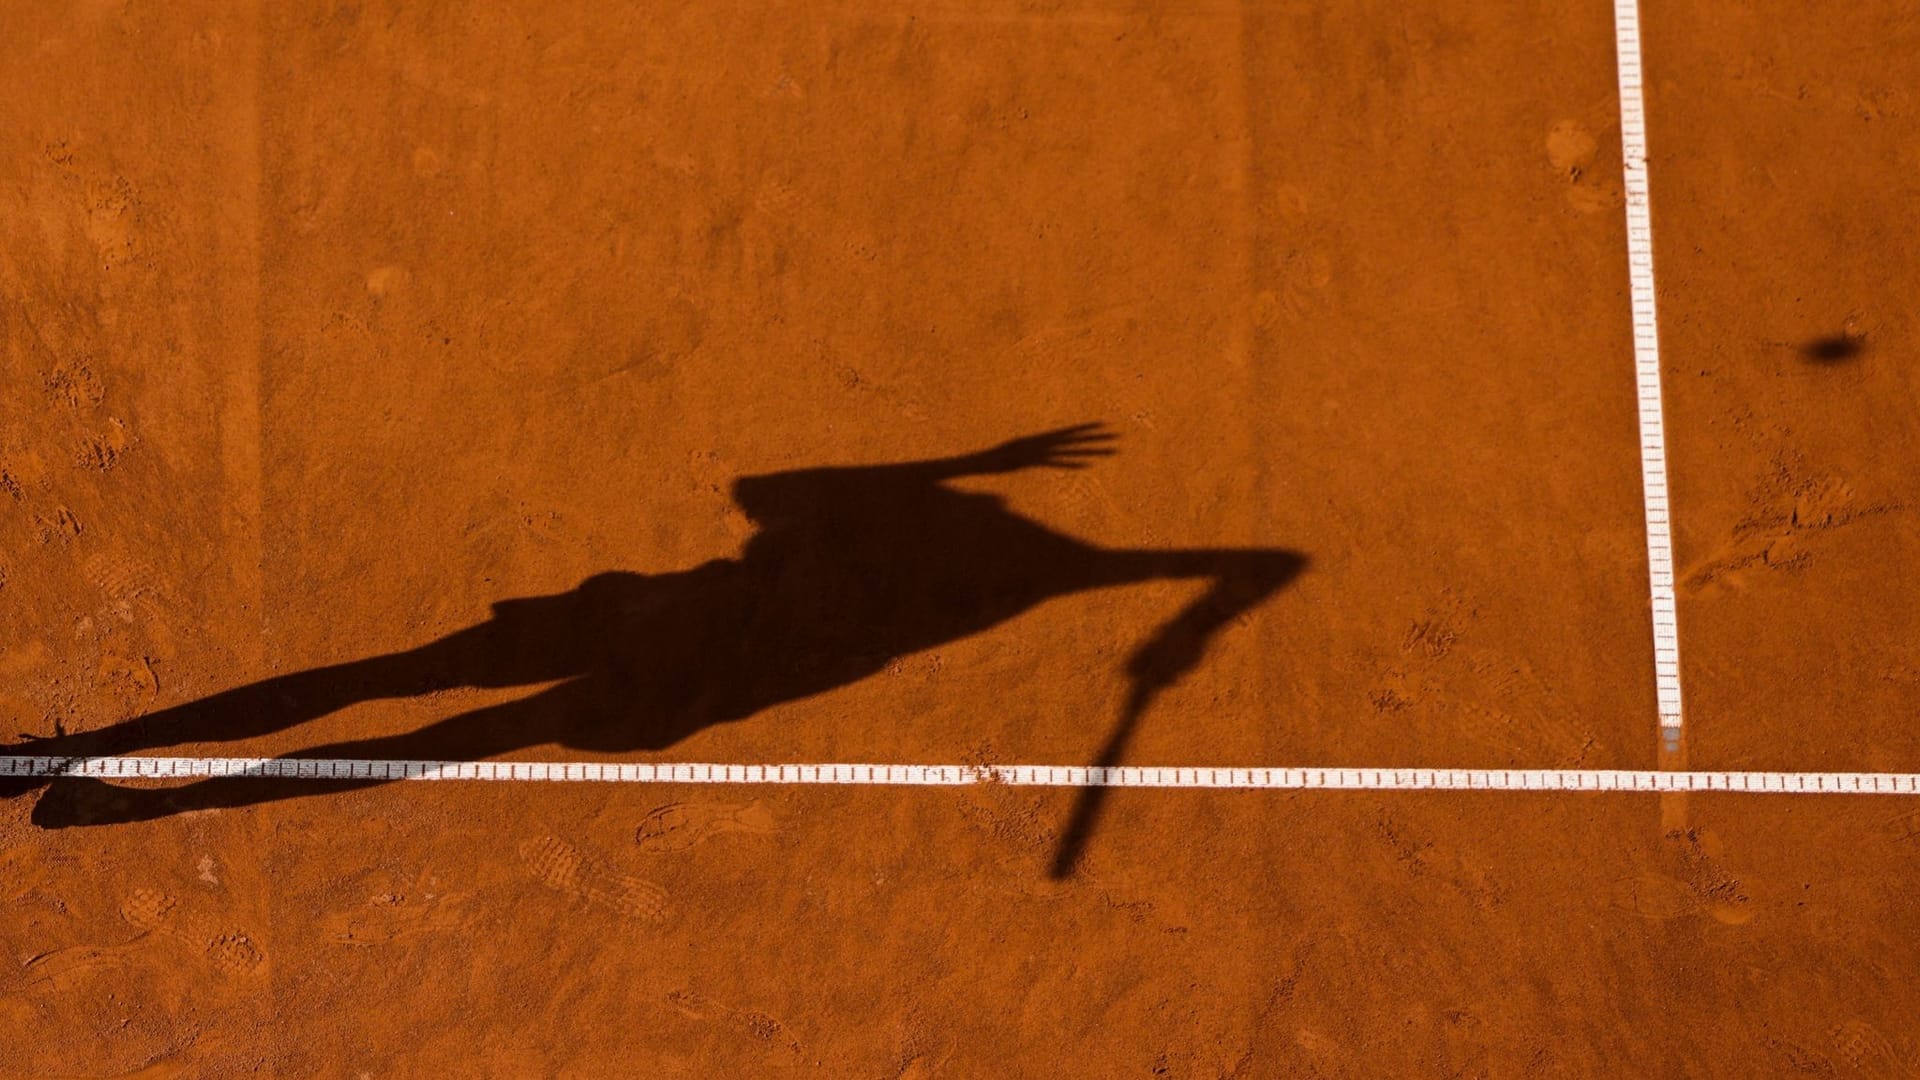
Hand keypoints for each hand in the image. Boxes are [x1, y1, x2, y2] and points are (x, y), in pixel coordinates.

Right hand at [960, 423, 1116, 474]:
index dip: (1085, 431)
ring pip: (1067, 450)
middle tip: (1116, 438)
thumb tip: (1038, 458)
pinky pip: (1052, 462)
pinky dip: (1068, 463)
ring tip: (1109, 450)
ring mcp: (1034, 452)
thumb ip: (1025, 457)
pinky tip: (1085, 464)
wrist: (975, 463)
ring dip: (1089, 450)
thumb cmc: (992, 462)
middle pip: (1072, 440)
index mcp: (1035, 439)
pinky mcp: (1029, 462)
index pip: (1065, 433)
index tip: (1103, 428)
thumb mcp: (1011, 457)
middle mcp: (1038, 443)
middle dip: (1094, 439)